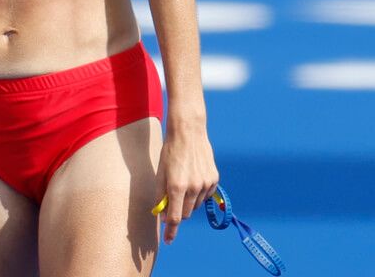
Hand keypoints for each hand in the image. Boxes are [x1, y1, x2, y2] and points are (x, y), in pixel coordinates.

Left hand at [154, 127, 218, 243]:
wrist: (188, 133)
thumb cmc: (170, 152)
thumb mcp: (160, 173)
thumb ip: (160, 195)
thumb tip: (162, 214)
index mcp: (177, 187)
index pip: (175, 217)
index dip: (171, 231)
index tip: (168, 241)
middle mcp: (193, 188)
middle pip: (186, 213)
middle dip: (178, 211)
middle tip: (171, 200)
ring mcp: (206, 184)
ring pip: (196, 205)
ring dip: (188, 201)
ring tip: (182, 181)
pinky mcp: (214, 179)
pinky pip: (205, 195)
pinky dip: (198, 192)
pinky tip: (193, 177)